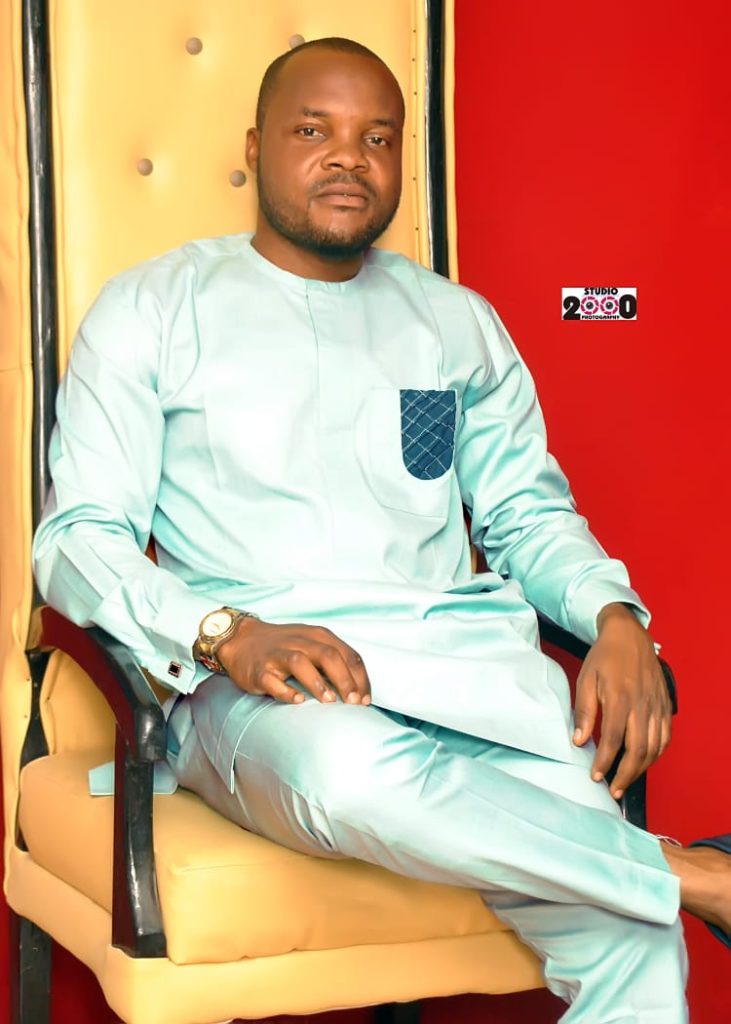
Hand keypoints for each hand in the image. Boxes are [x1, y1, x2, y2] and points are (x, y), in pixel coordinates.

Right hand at [217, 618, 370, 705]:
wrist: (242, 639)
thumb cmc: (285, 647)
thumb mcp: (312, 645)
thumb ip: (334, 662)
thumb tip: (358, 691)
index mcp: (318, 636)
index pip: (348, 654)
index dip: (360, 678)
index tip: (365, 700)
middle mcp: (300, 642)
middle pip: (328, 656)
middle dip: (345, 680)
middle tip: (354, 703)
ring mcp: (278, 655)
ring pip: (301, 662)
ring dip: (318, 682)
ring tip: (330, 702)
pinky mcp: (260, 670)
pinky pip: (273, 680)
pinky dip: (286, 691)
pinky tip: (298, 701)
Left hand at [573, 603, 671, 798]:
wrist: (628, 635)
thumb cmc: (604, 657)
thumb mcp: (586, 678)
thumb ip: (584, 711)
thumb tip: (580, 740)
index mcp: (620, 697)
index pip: (613, 739)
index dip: (605, 762)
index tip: (595, 776)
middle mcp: (641, 704)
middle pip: (638, 749)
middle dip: (625, 774)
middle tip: (614, 790)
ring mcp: (656, 706)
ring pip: (654, 747)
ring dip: (641, 769)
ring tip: (626, 781)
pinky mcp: (664, 705)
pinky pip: (665, 737)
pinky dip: (656, 754)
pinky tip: (644, 762)